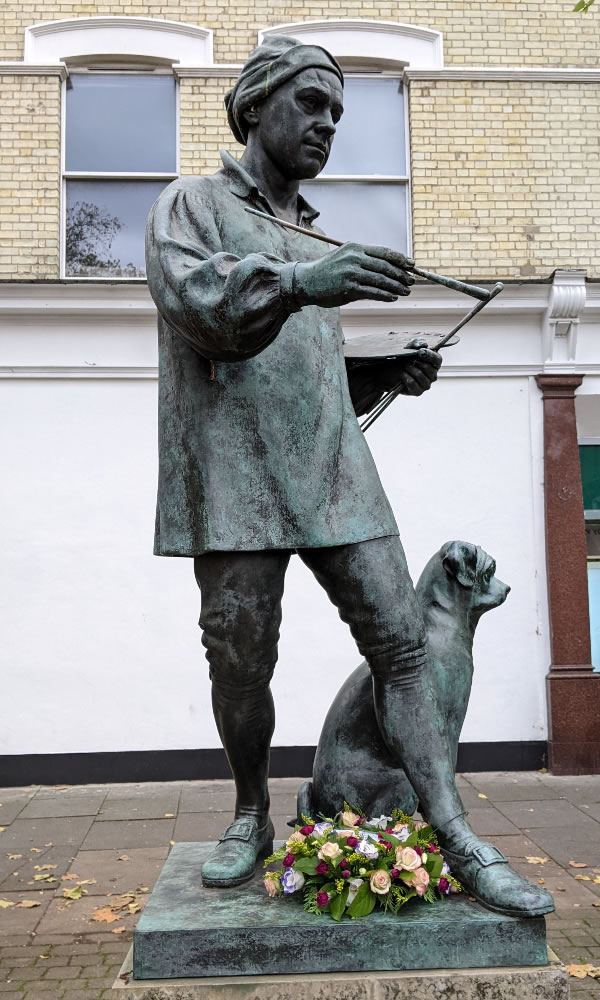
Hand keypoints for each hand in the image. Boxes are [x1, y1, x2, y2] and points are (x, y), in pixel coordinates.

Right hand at [293, 243, 414, 308]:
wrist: (305, 282)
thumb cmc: (326, 272)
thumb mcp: (344, 259)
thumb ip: (364, 263)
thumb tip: (388, 271)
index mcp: (354, 247)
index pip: (383, 252)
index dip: (400, 259)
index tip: (412, 265)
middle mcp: (354, 257)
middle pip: (385, 266)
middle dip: (401, 274)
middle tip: (411, 281)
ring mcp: (351, 272)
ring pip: (381, 280)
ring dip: (396, 286)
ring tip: (406, 291)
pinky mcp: (348, 288)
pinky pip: (372, 292)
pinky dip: (385, 295)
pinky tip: (393, 298)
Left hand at [375, 348, 441, 396]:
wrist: (389, 372)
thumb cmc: (403, 359)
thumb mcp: (408, 348)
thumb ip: (416, 343)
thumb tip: (424, 344)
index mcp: (434, 364)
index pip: (438, 360)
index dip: (430, 356)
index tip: (420, 352)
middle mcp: (433, 375)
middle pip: (429, 368)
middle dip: (416, 363)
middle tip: (407, 360)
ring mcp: (426, 385)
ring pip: (420, 375)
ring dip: (410, 369)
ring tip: (404, 366)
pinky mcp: (418, 392)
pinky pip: (413, 383)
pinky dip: (405, 377)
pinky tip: (402, 374)